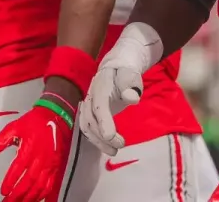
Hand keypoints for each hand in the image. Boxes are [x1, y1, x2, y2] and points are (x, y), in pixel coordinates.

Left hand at [0, 104, 73, 201]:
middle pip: (29, 182)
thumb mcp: (14, 127)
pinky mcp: (56, 167)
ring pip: (40, 186)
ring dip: (30, 197)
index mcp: (28, 149)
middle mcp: (41, 159)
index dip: (10, 181)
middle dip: (18, 194)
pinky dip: (44, 194)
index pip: (17, 170)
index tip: (3, 191)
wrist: (55, 117)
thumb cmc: (33, 122)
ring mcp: (50, 165)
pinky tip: (37, 199)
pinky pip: (50, 184)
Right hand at [80, 25, 159, 155]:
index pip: (99, 106)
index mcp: (100, 87)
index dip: (103, 122)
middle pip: (90, 119)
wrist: (115, 68)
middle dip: (101, 135)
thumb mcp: (131, 75)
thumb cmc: (125, 73)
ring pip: (86, 125)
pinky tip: (107, 146)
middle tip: (120, 145)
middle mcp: (91, 96)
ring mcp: (89, 105)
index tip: (110, 137)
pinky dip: (96, 139)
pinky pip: (88, 127)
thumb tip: (131, 98)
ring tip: (114, 151)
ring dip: (97, 140)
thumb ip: (131, 84)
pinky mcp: (91, 112)